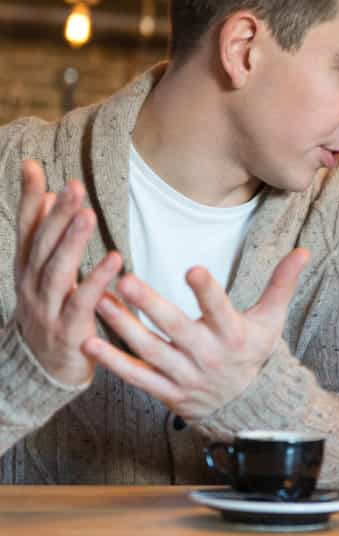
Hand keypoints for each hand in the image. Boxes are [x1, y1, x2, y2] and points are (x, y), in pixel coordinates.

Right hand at [13, 160, 121, 384]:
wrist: (44, 370)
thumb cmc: (51, 312)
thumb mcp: (43, 273)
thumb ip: (47, 236)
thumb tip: (47, 195)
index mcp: (26, 268)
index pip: (27, 227)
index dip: (28, 196)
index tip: (32, 165)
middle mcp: (31, 284)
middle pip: (43, 244)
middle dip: (57, 214)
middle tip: (73, 186)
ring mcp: (46, 308)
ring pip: (57, 269)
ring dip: (73, 241)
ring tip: (88, 214)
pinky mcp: (68, 329)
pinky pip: (83, 301)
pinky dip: (97, 279)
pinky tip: (115, 260)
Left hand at [81, 248, 308, 418]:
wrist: (248, 405)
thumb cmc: (255, 352)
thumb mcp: (272, 319)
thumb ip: (282, 284)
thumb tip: (303, 251)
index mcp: (234, 334)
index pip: (220, 309)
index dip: (207, 291)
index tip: (192, 270)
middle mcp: (208, 356)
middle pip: (176, 329)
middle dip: (151, 305)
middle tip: (126, 280)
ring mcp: (185, 376)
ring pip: (150, 351)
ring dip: (123, 327)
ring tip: (100, 301)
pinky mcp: (167, 392)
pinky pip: (136, 377)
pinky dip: (112, 362)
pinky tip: (89, 343)